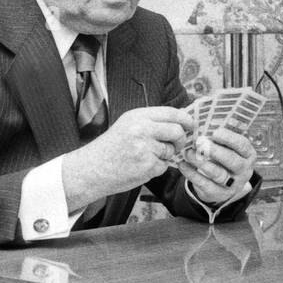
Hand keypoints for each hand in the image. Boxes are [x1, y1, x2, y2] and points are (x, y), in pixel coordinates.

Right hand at [61, 106, 193, 211]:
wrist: (90, 169)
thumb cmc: (110, 148)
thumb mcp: (128, 125)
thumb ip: (151, 121)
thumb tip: (180, 120)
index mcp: (138, 116)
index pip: (172, 112)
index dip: (185, 119)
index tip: (191, 125)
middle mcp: (142, 129)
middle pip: (177, 131)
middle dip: (180, 140)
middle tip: (175, 145)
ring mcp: (145, 147)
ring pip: (171, 150)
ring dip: (164, 156)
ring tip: (144, 157)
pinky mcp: (147, 165)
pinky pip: (163, 166)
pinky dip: (156, 168)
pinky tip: (140, 167)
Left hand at [178, 127, 256, 205]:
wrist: (222, 185)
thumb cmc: (223, 158)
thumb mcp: (228, 147)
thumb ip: (220, 135)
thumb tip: (204, 119)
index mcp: (248, 155)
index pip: (242, 145)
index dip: (230, 138)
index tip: (215, 132)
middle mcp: (244, 171)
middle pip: (232, 161)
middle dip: (215, 151)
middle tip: (199, 142)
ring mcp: (232, 184)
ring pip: (217, 174)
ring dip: (201, 162)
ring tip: (188, 152)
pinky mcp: (218, 194)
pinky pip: (204, 184)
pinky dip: (192, 174)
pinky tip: (182, 164)